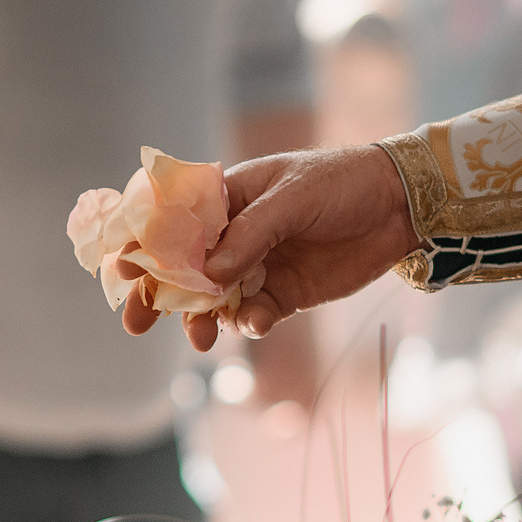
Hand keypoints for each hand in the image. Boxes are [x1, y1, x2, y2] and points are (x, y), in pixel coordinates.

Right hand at [118, 145, 421, 350]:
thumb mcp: (292, 199)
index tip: (121, 270)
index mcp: (227, 197)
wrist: (400, 207)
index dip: (144, 246)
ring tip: (201, 338)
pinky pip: (253, 315)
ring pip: (213, 299)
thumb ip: (250, 236)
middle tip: (135, 322)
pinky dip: (248, 323)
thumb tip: (210, 277)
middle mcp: (234, 234)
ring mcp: (257, 266)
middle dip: (158, 295)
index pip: (173, 222)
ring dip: (201, 318)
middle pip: (183, 269)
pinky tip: (257, 322)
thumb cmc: (341, 183)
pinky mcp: (284, 294)